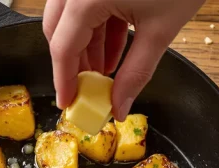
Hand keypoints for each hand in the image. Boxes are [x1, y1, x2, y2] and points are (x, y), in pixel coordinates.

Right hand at [44, 0, 205, 119]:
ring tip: (106, 72)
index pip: (63, 47)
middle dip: (73, 64)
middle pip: (58, 30)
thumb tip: (119, 106)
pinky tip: (113, 49)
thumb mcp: (160, 31)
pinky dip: (96, 27)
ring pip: (71, 17)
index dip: (64, 80)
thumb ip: (135, 73)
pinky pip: (85, 4)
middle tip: (88, 90)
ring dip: (86, 46)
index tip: (68, 103)